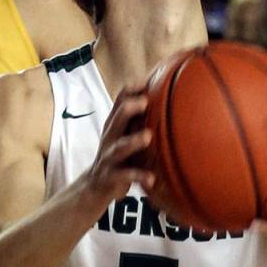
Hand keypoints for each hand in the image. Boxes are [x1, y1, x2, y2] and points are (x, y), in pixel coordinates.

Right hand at [84, 86, 154, 205]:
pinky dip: (138, 176)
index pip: (119, 101)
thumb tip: (171, 100)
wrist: (95, 185)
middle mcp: (110, 137)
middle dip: (129, 109)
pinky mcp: (111, 176)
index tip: (145, 81)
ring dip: (133, 141)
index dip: (130, 90)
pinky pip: (125, 176)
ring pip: (120, 147)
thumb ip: (140, 120)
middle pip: (116, 119)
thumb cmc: (119, 155)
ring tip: (147, 136)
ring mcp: (109, 157)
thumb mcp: (125, 135)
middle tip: (144, 102)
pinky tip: (151, 178)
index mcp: (115, 124)